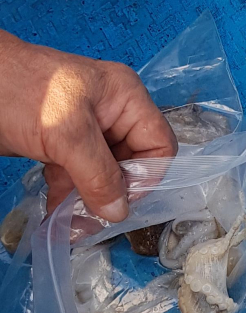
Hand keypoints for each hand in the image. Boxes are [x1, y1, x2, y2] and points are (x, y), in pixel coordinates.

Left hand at [0, 31, 176, 219]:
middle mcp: (110, 114)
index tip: (120, 200)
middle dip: (113, 194)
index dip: (146, 175)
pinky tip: (56, 214)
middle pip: (131, 164)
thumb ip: (98, 174)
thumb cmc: (20, 88)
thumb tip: (118, 211)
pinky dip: (68, 196)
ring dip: (89, 201)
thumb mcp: (66, 133)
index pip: (158, 144)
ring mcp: (84, 131)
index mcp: (124, 97)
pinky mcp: (60, 146)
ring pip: (102, 176)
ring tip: (71, 223)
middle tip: (92, 219)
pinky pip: (76, 177)